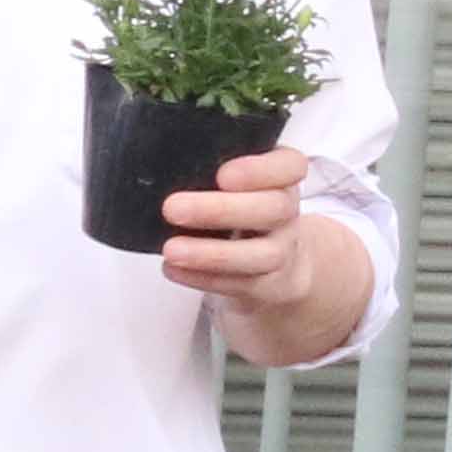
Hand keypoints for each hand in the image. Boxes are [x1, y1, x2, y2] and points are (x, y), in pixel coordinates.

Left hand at [157, 151, 372, 364]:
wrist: (279, 266)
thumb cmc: (242, 212)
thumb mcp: (237, 186)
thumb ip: (211, 173)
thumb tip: (161, 171)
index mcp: (281, 180)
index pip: (291, 166)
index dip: (260, 170)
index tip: (222, 174)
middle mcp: (287, 213)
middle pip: (272, 209)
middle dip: (220, 209)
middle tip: (171, 208)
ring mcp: (282, 251)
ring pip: (260, 254)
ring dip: (211, 253)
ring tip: (170, 249)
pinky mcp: (268, 285)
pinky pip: (240, 284)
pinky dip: (203, 278)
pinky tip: (173, 269)